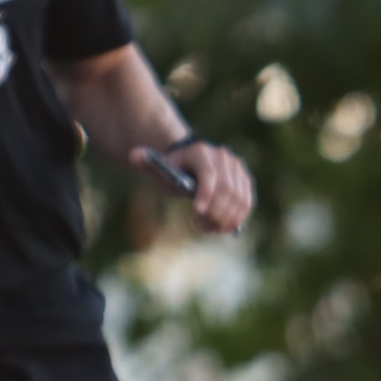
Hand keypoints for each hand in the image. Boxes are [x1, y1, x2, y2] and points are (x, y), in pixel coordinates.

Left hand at [134, 140, 253, 235]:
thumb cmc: (174, 169)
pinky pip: (247, 202)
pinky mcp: (245, 181)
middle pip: (226, 190)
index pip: (209, 174)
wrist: (193, 163)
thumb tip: (134, 155)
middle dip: (214, 212)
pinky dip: (237, 218)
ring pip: (239, 199)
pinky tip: (222, 228)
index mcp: (201, 152)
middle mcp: (224, 157)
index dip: (206, 194)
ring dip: (225, 219)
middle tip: (200, 226)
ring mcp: (237, 168)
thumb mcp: (160, 168)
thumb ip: (147, 164)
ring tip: (209, 228)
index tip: (197, 212)